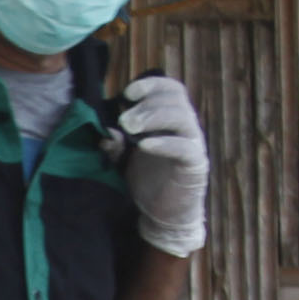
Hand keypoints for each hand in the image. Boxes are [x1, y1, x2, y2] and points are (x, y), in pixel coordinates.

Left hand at [113, 72, 209, 257]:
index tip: (127, 93)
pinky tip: (144, 145)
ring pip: (182, 118)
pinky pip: (184, 147)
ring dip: (154, 117)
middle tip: (124, 119)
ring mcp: (193, 144)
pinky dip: (164, 143)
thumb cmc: (147, 180)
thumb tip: (104, 133)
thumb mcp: (126, 158)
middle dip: (147, 104)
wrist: (163, 214)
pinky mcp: (194, 165)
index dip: (151, 85)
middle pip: (175, 100)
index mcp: (172, 119)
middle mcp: (186, 127)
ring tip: (130, 127)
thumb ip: (117, 144)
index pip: (171, 89)